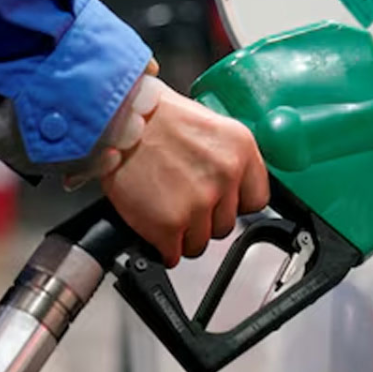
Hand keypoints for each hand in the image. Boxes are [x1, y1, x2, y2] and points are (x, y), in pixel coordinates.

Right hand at [100, 81, 269, 266]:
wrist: (115, 119)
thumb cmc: (152, 117)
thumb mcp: (207, 125)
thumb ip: (225, 158)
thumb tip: (230, 186)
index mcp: (240, 149)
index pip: (257, 200)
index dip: (233, 204)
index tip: (220, 204)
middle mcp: (225, 177)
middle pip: (226, 224)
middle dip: (204, 219)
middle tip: (181, 201)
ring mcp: (198, 203)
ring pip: (200, 242)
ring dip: (182, 234)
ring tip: (163, 210)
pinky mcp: (169, 225)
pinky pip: (173, 254)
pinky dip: (162, 247)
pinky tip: (153, 228)